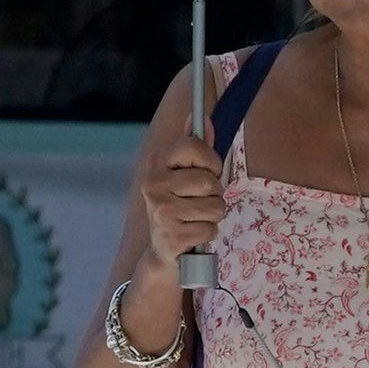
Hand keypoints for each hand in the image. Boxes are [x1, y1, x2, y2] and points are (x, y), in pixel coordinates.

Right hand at [138, 132, 226, 273]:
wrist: (163, 248)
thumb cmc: (180, 204)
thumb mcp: (185, 173)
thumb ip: (196, 147)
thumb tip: (204, 119)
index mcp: (157, 163)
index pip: (194, 146)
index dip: (211, 160)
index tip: (209, 172)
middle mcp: (153, 185)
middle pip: (209, 180)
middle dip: (215, 193)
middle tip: (201, 200)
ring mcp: (161, 211)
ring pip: (215, 206)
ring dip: (214, 215)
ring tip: (197, 217)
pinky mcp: (171, 237)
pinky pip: (210, 230)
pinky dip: (208, 233)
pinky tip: (193, 233)